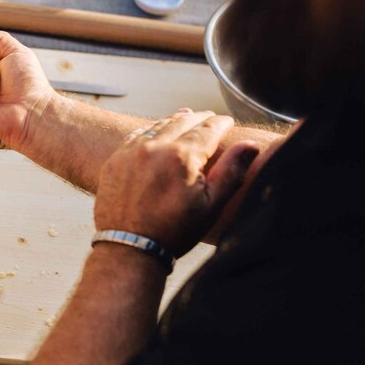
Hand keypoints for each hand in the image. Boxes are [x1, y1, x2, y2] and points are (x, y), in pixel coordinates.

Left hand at [94, 110, 259, 256]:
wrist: (130, 248)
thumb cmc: (173, 232)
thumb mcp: (211, 205)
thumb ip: (232, 171)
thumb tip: (250, 145)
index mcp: (182, 156)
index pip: (207, 129)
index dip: (220, 123)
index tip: (227, 121)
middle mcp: (155, 148)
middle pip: (182, 122)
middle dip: (199, 118)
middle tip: (208, 117)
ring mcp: (131, 152)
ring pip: (157, 126)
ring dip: (174, 121)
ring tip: (185, 117)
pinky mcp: (115, 161)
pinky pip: (135, 136)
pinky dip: (150, 131)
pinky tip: (156, 132)